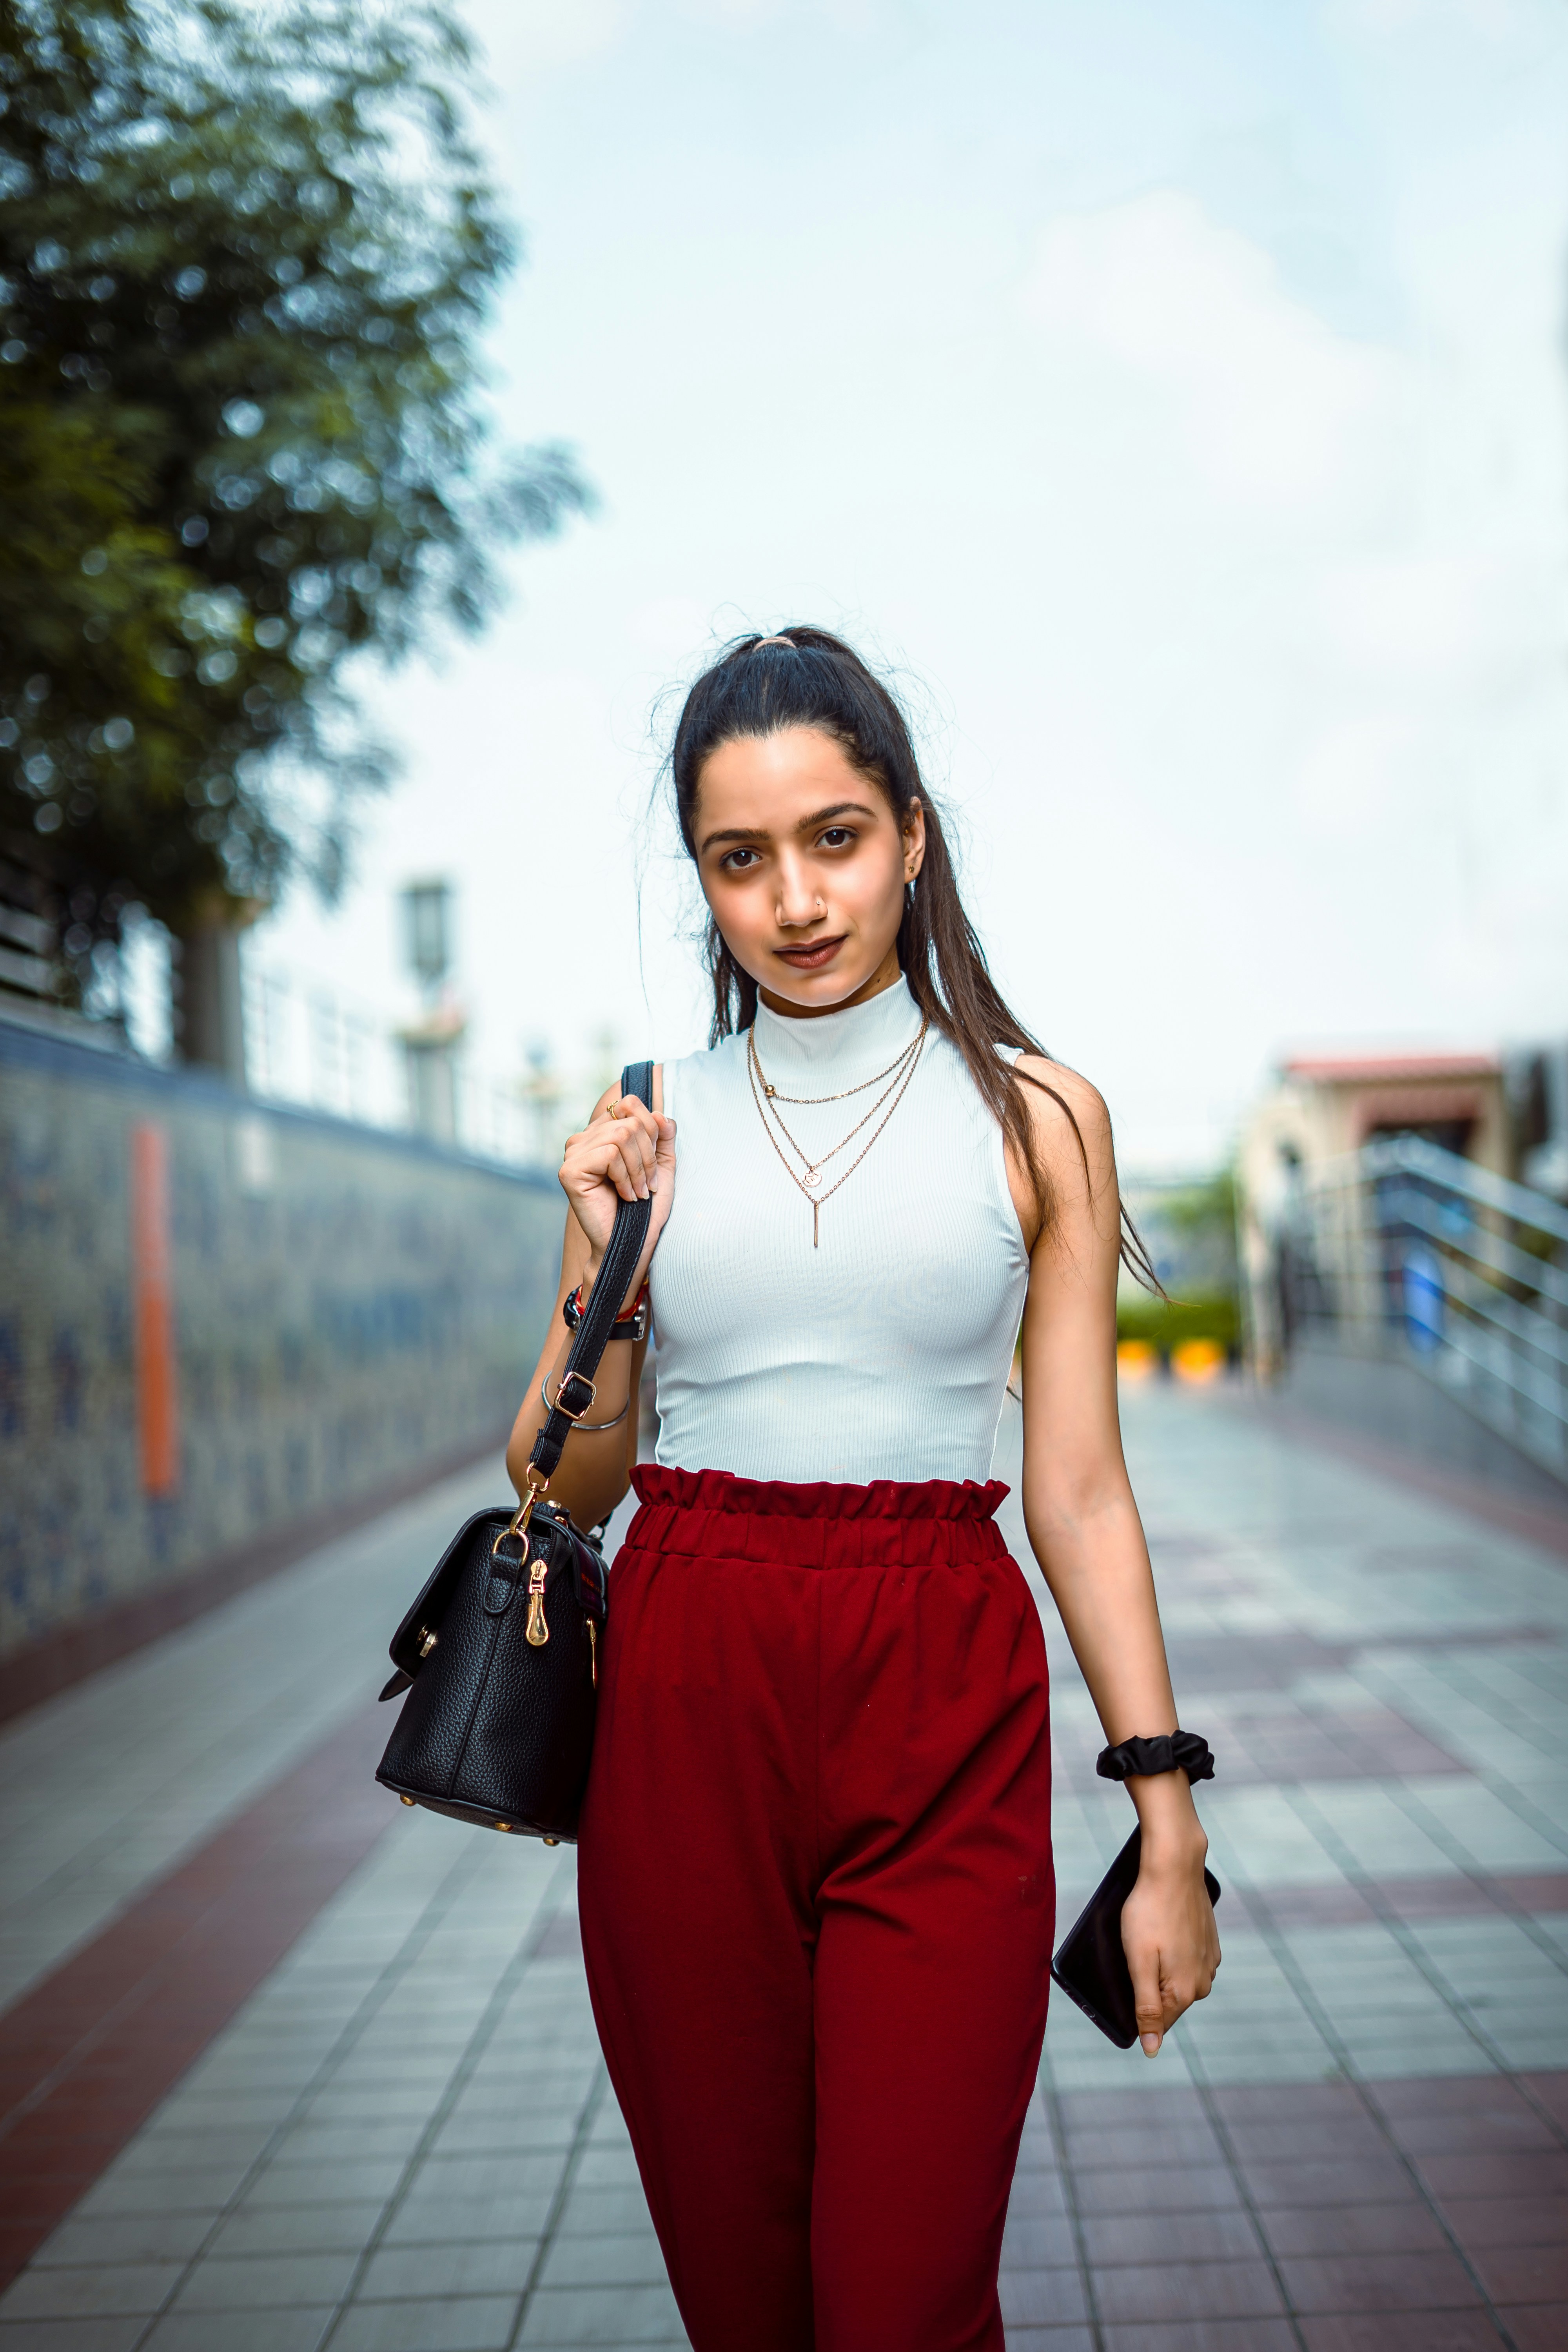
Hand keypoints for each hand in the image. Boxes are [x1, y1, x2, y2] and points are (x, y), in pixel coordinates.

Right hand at [559, 1088, 675, 1301]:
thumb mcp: (661, 1166)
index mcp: (601, 1132)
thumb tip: (660, 1114)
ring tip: (638, 1193)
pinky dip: (625, 1176)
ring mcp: (572, 1153)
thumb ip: (662, 1137)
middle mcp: (582, 1139)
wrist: (633, 1242)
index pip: (630, 1104)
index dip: (651, 1132)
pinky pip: (610, 1154)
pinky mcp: (569, 1171)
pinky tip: (625, 1196)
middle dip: (648, 1155)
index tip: (652, 1166)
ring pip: (622, 1135)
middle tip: (648, 1185)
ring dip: (639, 1169)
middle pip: (630, 1121)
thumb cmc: (646, 1207)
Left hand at [1121, 1836, 1220, 2057]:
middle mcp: (1204, 1981)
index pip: (1158, 2021)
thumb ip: (1146, 2008)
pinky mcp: (1210, 1942)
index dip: (1137, 2006)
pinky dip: (1172, 1949)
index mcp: (1185, 1992)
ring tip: (1149, 1936)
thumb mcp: (1139, 1962)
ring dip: (1160, 1965)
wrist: (1174, 1867)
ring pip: (1176, 1978)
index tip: (1129, 1975)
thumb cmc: (1149, 1912)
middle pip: (1166, 1999)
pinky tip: (1162, 1929)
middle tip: (1136, 1951)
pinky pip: (1186, 1958)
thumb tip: (1152, 2048)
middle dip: (1148, 1983)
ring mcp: (1210, 1961)